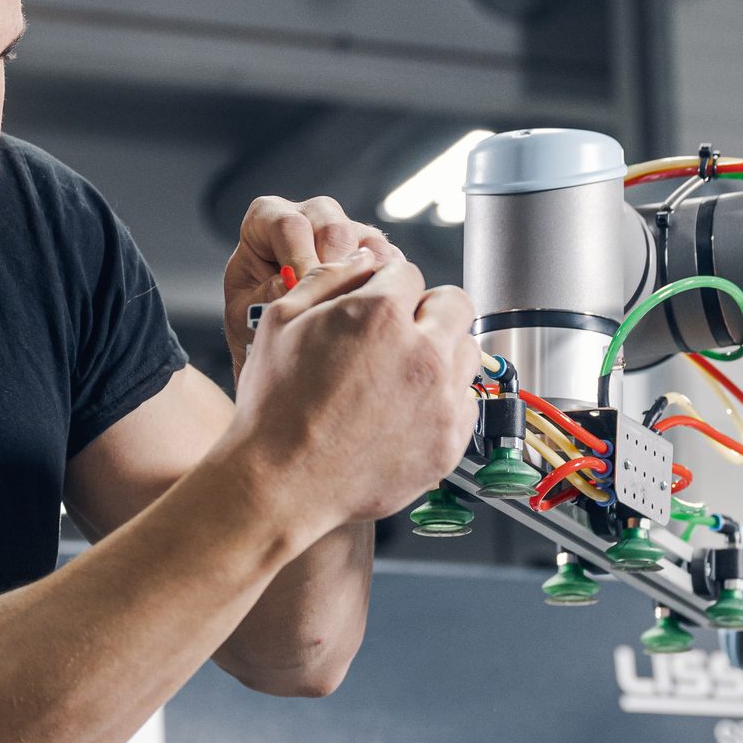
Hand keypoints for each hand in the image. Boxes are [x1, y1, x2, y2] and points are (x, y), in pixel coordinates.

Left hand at [223, 195, 398, 376]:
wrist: (276, 342)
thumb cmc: (252, 320)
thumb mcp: (244, 313)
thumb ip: (263, 295)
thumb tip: (287, 284)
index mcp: (269, 219)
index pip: (289, 225)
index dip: (299, 260)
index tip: (302, 296)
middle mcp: (311, 215)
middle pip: (333, 227)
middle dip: (334, 270)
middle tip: (329, 308)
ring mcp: (346, 229)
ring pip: (367, 241)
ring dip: (364, 280)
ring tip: (350, 314)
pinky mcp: (374, 252)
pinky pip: (390, 260)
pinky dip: (385, 287)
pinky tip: (371, 314)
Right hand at [223, 249, 480, 537]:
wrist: (281, 483)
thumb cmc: (274, 407)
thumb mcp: (280, 321)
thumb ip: (327, 278)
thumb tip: (362, 259)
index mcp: (379, 314)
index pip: (408, 272)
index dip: (386, 285)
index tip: (375, 305)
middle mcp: (421, 353)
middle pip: (454, 304)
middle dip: (427, 309)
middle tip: (399, 331)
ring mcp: (440, 401)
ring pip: (468, 351)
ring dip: (441, 352)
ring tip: (403, 373)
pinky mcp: (449, 443)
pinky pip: (467, 404)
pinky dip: (445, 401)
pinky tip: (408, 409)